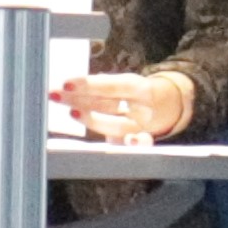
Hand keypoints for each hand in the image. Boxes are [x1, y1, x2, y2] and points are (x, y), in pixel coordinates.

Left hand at [58, 66, 198, 140]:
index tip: (66, 82)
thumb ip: (103, 87)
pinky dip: (131, 144)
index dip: (88, 84)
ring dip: (93, 120)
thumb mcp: (126, 86)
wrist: (173, 106)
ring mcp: (143, 125)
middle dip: (80, 99)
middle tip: (54, 94)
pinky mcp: (143, 141)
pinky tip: (129, 143)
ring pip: (117, 125)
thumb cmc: (138, 95)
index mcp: (138, 86)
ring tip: (72, 113)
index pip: (111, 85)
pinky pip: (135, 143)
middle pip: (108, 103)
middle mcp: (142, 105)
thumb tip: (71, 85)